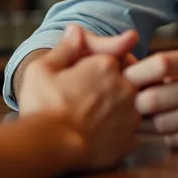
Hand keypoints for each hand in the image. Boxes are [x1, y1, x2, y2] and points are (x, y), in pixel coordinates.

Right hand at [19, 25, 141, 169]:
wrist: (49, 146)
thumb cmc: (43, 105)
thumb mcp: (42, 69)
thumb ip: (65, 49)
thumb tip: (75, 31)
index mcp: (106, 65)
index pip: (116, 57)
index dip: (104, 66)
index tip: (92, 76)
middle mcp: (125, 88)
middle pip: (130, 81)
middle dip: (118, 86)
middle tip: (95, 98)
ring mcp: (131, 116)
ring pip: (135, 107)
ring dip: (122, 110)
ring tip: (97, 119)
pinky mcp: (130, 142)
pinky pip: (130, 133)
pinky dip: (119, 134)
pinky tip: (102, 137)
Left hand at [123, 45, 177, 147]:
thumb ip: (171, 64)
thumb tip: (127, 71)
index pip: (159, 64)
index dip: (136, 74)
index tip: (126, 79)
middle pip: (152, 99)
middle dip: (139, 103)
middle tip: (138, 102)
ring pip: (160, 123)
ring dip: (154, 121)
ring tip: (160, 114)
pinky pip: (174, 139)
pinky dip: (169, 134)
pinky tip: (177, 125)